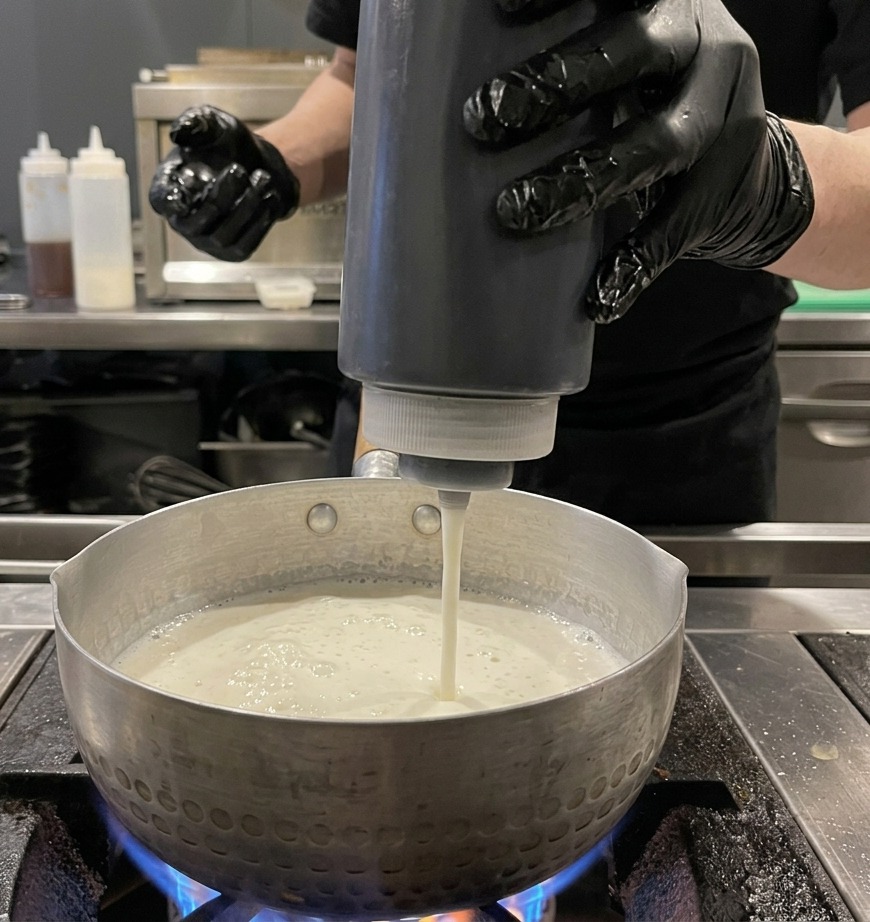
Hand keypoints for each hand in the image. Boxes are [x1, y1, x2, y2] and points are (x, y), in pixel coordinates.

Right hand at [148, 105, 299, 261]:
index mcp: (170, 187)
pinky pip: (245, 244)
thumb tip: (180, 131)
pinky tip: (270, 198)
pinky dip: (259, 223)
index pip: (161, 200)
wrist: (262, 164)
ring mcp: (208, 240)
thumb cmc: (231, 146)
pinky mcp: (234, 251)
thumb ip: (196, 122)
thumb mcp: (215, 124)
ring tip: (263, 178)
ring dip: (246, 206)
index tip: (180, 199)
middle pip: (195, 221)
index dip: (169, 201)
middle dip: (220, 196)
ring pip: (223, 235)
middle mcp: (184, 220)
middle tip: (239, 170)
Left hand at [464, 0, 814, 321]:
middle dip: (556, 83)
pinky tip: (596, 298)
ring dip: (580, 181)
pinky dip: (631, 265)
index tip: (499, 9)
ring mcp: (726, 121)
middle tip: (483, 119)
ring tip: (517, 213)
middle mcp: (706, 49)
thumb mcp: (627, 62)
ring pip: (654, 146)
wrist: (751, 175)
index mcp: (668, 6)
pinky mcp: (724, 193)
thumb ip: (576, 58)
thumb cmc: (651, 108)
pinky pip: (674, 230)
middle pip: (634, 53)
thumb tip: (453, 75)